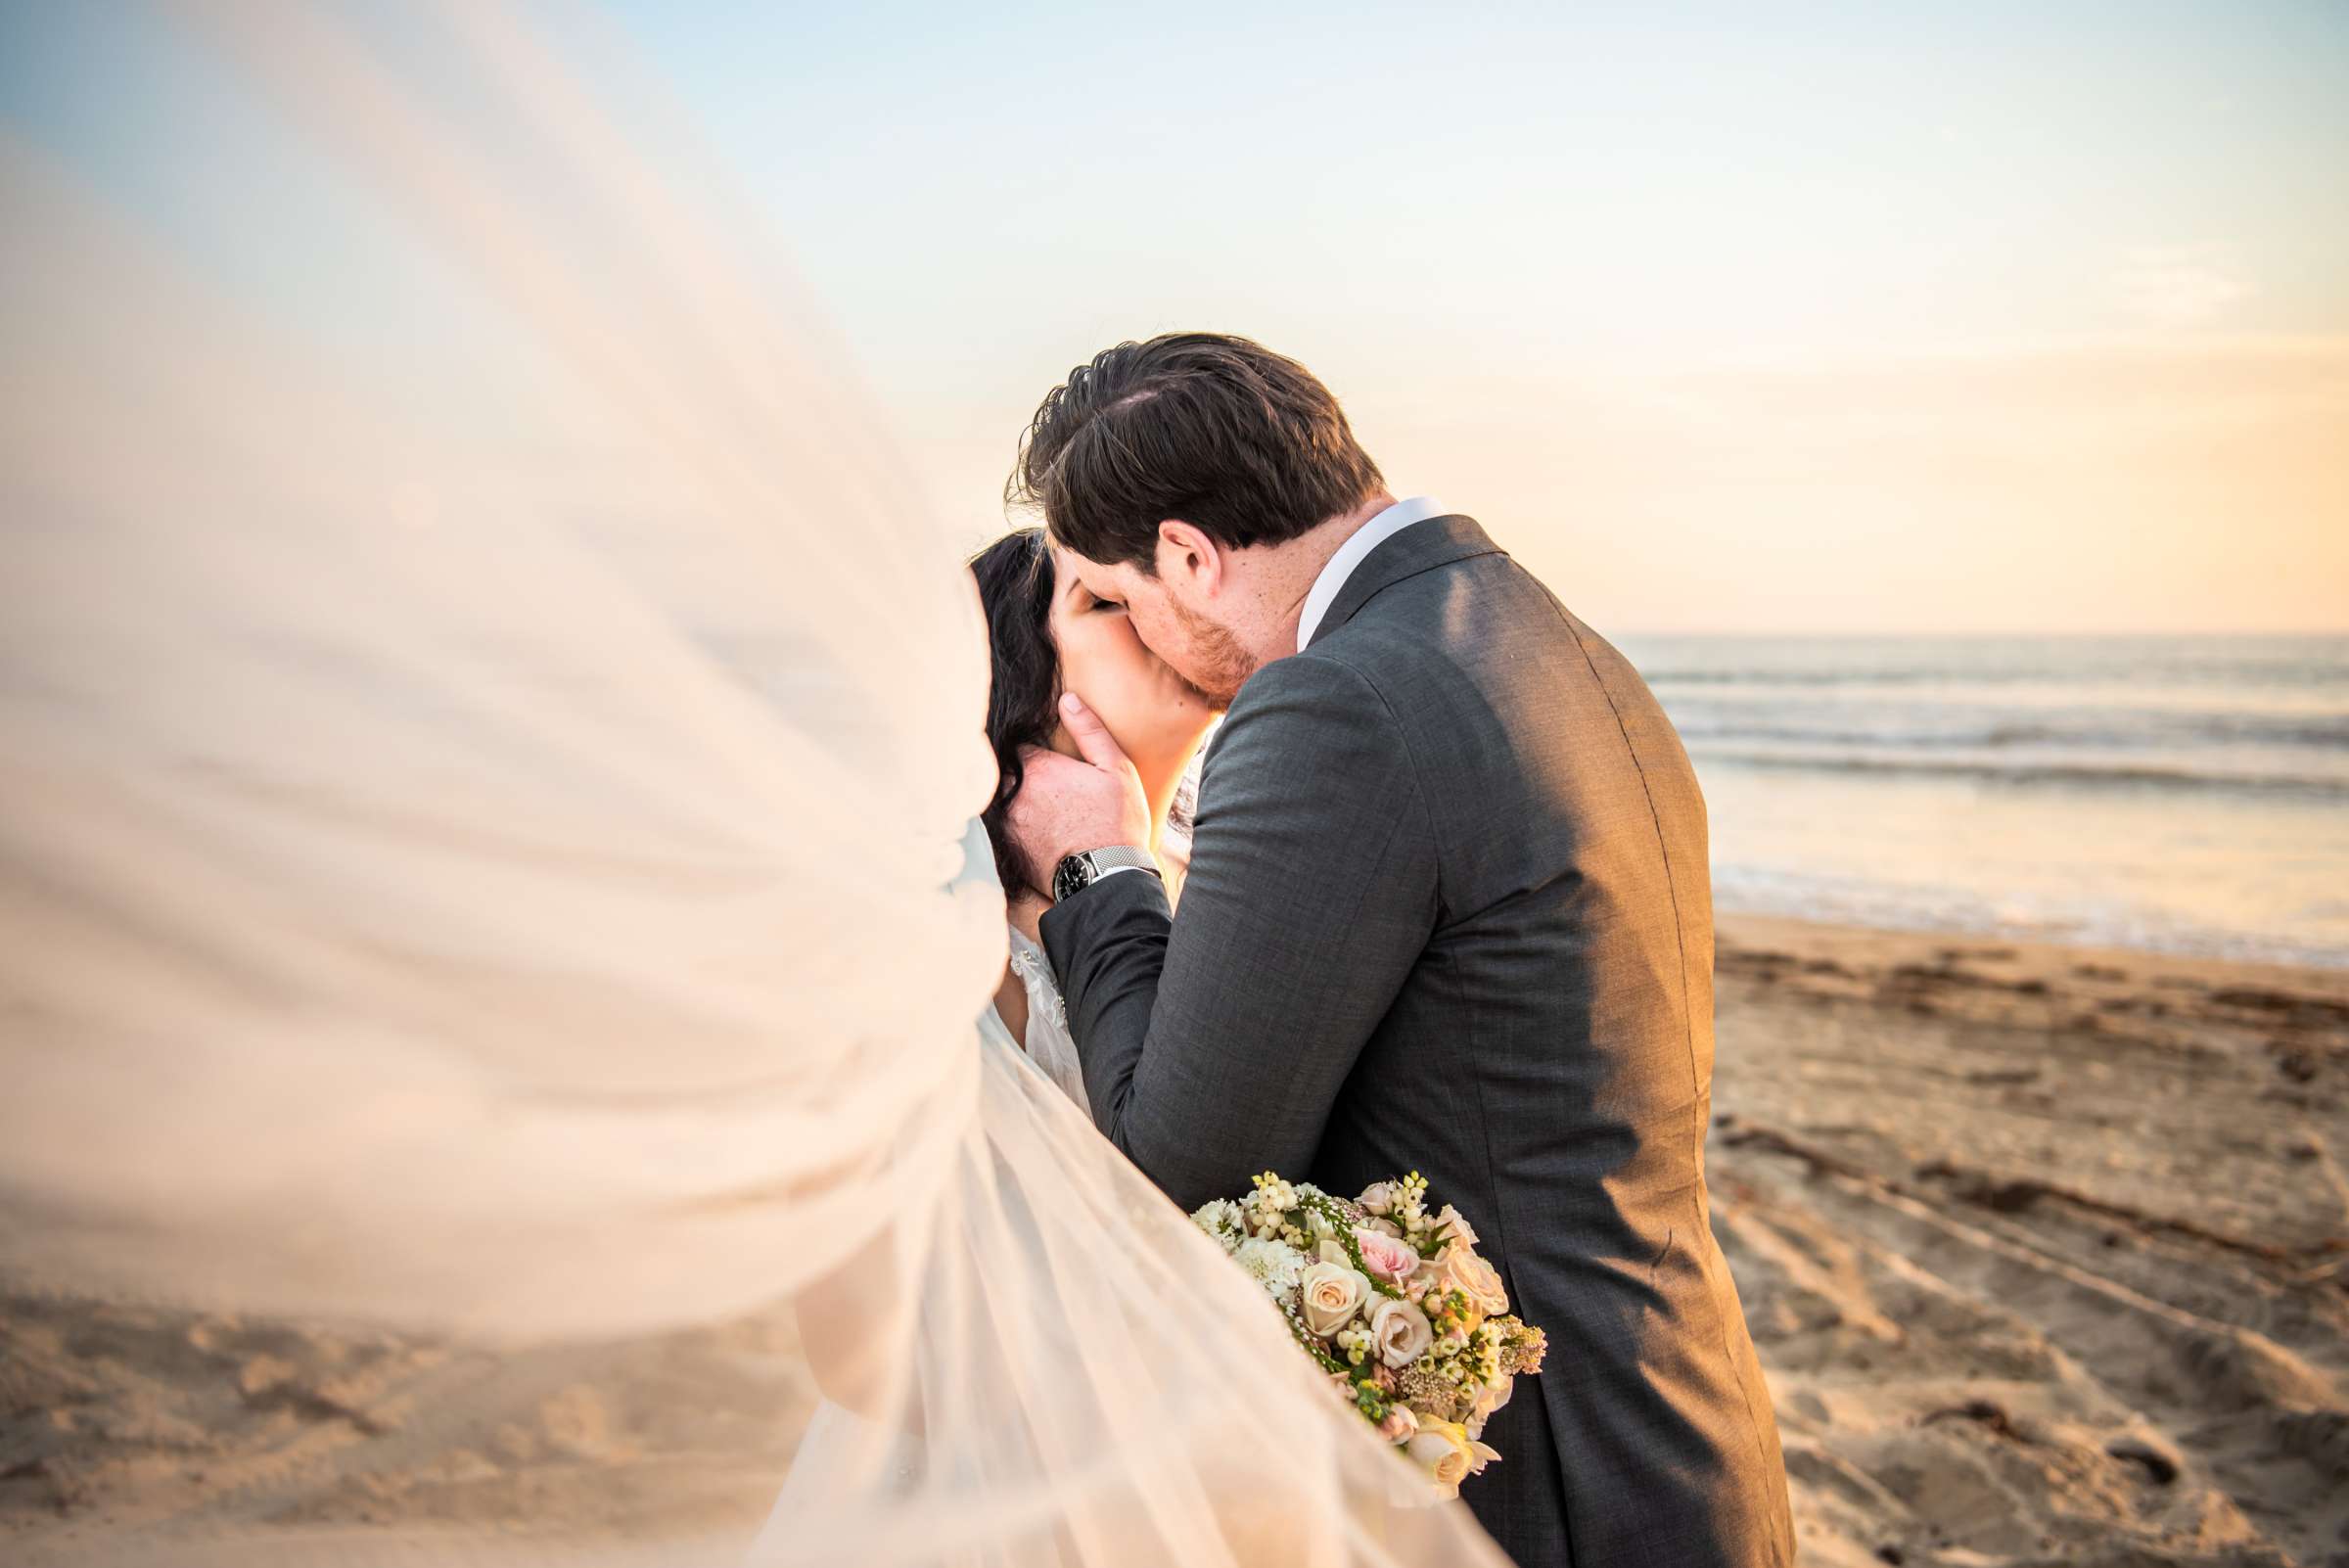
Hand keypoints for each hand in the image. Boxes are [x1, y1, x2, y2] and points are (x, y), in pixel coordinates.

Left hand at [1006, 692, 1154, 891]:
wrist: (1106, 878)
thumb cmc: (1116, 822)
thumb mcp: (1116, 769)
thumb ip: (1090, 731)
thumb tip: (1066, 699)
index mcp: (1039, 768)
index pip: (1020, 747)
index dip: (1032, 752)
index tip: (1045, 761)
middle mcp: (1015, 792)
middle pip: (1004, 773)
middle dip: (1016, 775)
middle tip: (1042, 787)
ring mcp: (1008, 823)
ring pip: (999, 801)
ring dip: (1011, 800)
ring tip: (1037, 810)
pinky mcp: (1008, 849)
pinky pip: (1000, 828)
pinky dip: (1011, 826)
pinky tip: (1032, 832)